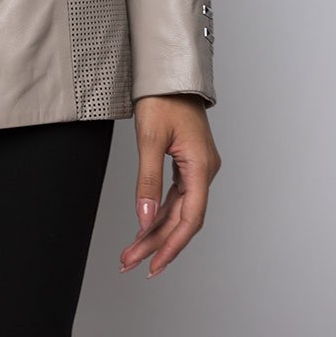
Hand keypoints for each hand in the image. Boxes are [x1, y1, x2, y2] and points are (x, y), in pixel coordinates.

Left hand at [119, 94, 220, 278]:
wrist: (169, 72)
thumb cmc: (162, 98)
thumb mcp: (150, 139)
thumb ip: (147, 181)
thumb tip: (143, 218)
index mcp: (201, 167)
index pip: (190, 219)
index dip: (171, 245)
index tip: (152, 264)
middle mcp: (204, 171)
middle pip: (183, 219)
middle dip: (157, 243)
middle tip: (131, 262)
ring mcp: (197, 167)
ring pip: (179, 210)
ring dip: (156, 231)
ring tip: (133, 251)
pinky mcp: (188, 162)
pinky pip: (177, 196)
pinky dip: (160, 213)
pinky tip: (145, 226)